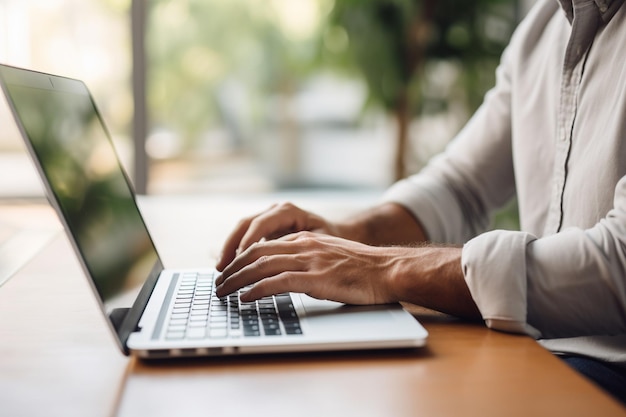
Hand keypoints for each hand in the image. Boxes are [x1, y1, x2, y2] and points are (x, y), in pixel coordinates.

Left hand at [215, 231, 396, 304]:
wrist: (389, 269)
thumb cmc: (364, 268)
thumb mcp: (331, 255)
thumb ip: (309, 258)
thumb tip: (290, 271)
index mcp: (306, 239)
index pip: (264, 245)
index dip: (241, 258)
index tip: (228, 270)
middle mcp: (303, 245)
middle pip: (256, 253)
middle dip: (232, 268)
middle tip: (218, 283)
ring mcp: (309, 260)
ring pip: (261, 266)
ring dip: (237, 280)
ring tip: (223, 292)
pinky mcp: (316, 278)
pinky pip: (277, 282)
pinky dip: (256, 290)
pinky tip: (245, 299)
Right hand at [216, 202, 339, 270]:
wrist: (338, 234)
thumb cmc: (331, 240)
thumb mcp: (317, 244)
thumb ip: (297, 250)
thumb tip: (277, 263)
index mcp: (288, 211)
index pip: (261, 224)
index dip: (248, 242)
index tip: (240, 259)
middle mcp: (275, 211)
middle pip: (245, 224)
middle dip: (231, 246)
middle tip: (223, 268)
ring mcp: (268, 218)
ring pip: (241, 230)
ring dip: (229, 249)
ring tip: (221, 269)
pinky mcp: (264, 229)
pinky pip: (245, 238)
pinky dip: (235, 251)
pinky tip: (227, 266)